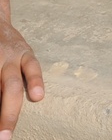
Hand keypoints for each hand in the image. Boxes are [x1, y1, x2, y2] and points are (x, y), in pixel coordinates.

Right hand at [0, 18, 42, 138]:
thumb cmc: (11, 47)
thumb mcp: (23, 54)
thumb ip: (25, 75)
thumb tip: (28, 103)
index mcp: (24, 55)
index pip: (32, 67)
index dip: (36, 81)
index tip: (38, 97)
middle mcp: (8, 58)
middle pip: (12, 86)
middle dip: (9, 113)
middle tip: (6, 136)